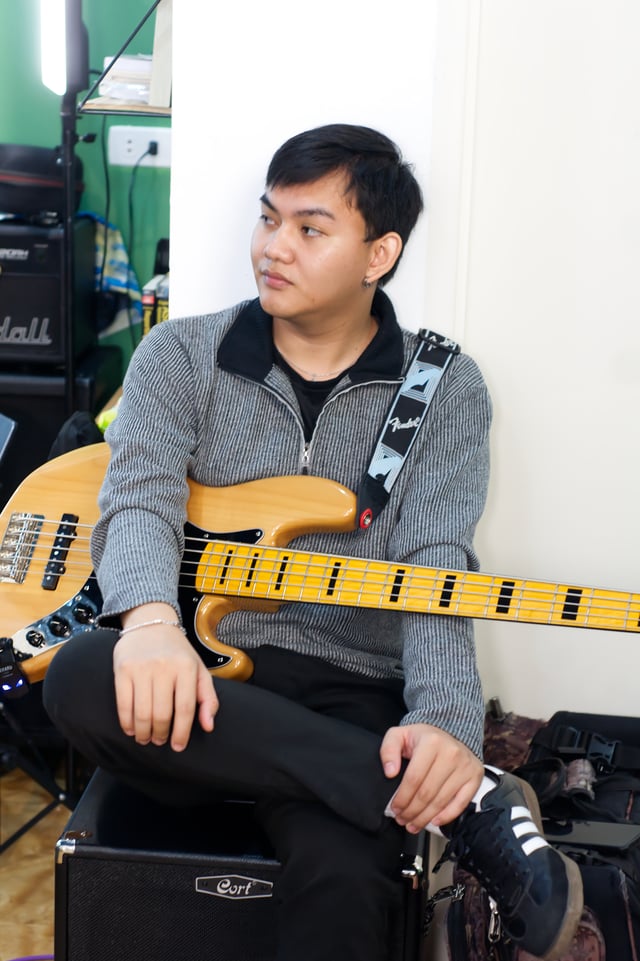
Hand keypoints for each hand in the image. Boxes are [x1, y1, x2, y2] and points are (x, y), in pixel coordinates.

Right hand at [113, 622, 218, 751]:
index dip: (182, 732)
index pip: (185, 708)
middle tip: (160, 741)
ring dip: (143, 732)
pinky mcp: (123, 669)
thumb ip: (208, 698)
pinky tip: (131, 729)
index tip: (178, 746)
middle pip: (161, 714)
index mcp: (186, 668)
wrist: (151, 624)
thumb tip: (208, 726)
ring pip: (142, 712)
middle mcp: (164, 667)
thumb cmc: (178, 653)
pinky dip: (127, 722)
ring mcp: (141, 668)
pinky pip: (123, 704)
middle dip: (160, 734)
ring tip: (146, 738)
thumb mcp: (199, 670)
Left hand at [380, 723, 482, 831]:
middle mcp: (451, 753)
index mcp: (431, 742)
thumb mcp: (400, 735)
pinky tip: (435, 821)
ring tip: (414, 824)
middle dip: (412, 811)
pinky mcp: (475, 776)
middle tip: (402, 819)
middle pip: (427, 793)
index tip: (395, 808)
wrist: (451, 732)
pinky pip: (461, 803)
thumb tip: (390, 771)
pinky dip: (447, 816)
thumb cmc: (424, 738)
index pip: (414, 778)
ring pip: (442, 801)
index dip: (402, 797)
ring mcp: (465, 766)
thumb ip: (388, 750)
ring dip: (425, 817)